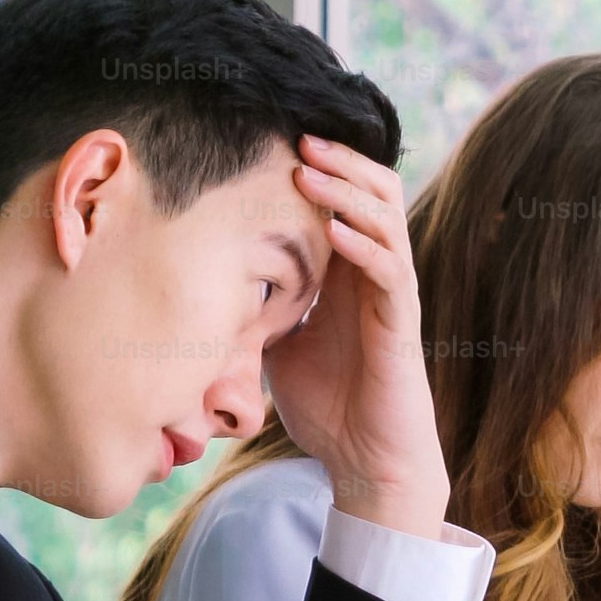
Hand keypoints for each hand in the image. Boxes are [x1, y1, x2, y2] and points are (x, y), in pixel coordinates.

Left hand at [264, 136, 448, 539]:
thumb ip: (255, 308)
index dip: (319, 167)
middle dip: (338, 161)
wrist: (365, 463)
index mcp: (347, 272)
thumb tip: (198, 283)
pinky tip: (338, 231)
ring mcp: (392, 295)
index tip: (276, 141)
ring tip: (311, 171)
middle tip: (299, 138)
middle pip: (373, 192)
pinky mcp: (402, 324)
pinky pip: (392, 271)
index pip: (344, 198)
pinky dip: (365, 246)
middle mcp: (374, 273)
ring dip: (348, 192)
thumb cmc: (326, 406)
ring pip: (386, 220)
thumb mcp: (274, 344)